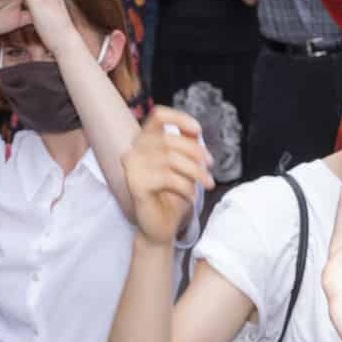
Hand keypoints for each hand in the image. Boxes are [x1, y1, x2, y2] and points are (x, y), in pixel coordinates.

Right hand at [122, 107, 212, 243]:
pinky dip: (185, 187)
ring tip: (207, 184)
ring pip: (171, 159)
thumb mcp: (185, 165)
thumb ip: (188, 144)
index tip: (198, 130)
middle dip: (196, 152)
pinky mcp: (135, 185)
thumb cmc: (173, 194)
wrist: (161, 226)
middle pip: (170, 140)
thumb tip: (195, 130)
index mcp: (144, 141)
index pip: (158, 116)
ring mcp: (132, 168)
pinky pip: (168, 178)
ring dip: (195, 172)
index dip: (179, 118)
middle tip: (210, 167)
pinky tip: (190, 196)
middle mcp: (133, 151)